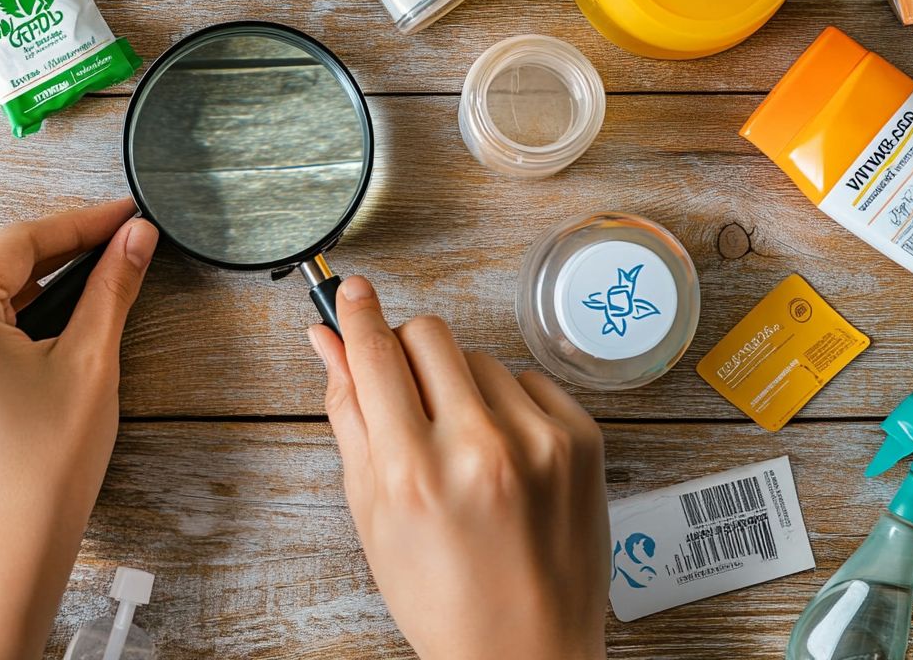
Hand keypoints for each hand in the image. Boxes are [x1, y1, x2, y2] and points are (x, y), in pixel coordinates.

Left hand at [0, 199, 158, 659]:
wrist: (3, 558)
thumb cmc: (39, 478)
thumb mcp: (88, 366)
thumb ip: (111, 287)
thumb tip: (134, 238)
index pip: (22, 242)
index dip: (82, 223)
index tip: (123, 215)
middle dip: (60, 256)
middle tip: (118, 244)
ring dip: (32, 287)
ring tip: (91, 280)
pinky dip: (2, 317)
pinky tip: (44, 319)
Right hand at [308, 276, 608, 659]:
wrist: (528, 652)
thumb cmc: (440, 596)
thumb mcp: (372, 512)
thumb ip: (349, 415)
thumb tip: (329, 340)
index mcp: (413, 472)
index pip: (377, 355)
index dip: (359, 313)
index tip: (354, 289)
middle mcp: (479, 448)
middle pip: (430, 333)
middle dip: (408, 348)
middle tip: (408, 391)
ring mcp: (539, 441)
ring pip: (479, 357)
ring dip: (461, 385)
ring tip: (464, 448)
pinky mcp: (582, 441)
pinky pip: (528, 381)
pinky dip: (510, 406)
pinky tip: (506, 455)